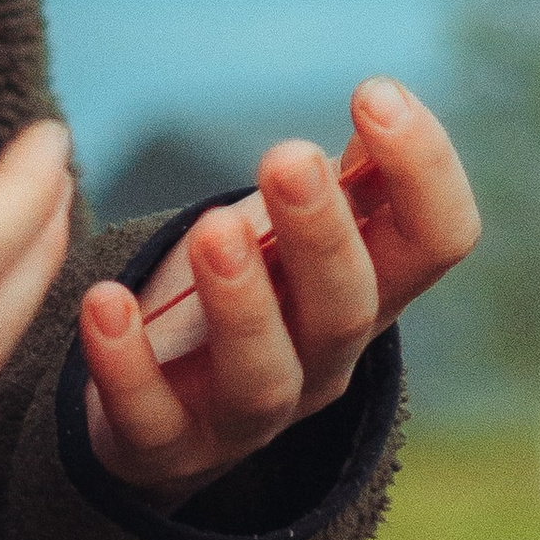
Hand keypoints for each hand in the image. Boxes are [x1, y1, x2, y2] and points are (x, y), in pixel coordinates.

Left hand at [80, 78, 478, 503]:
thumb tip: (382, 100)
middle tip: (286, 155)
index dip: (423, 172)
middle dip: (321, 233)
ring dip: (240, 305)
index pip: (436, 242)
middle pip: (347, 308)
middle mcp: (324, 360)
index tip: (373, 92)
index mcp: (372, 293)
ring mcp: (248, 416)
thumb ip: (348, 177)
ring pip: (263, 378)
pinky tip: (103, 301)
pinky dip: (127, 365)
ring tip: (212, 230)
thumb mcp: (304, 230)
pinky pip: (151, 419)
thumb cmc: (257, 290)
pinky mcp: (166, 446)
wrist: (172, 407)